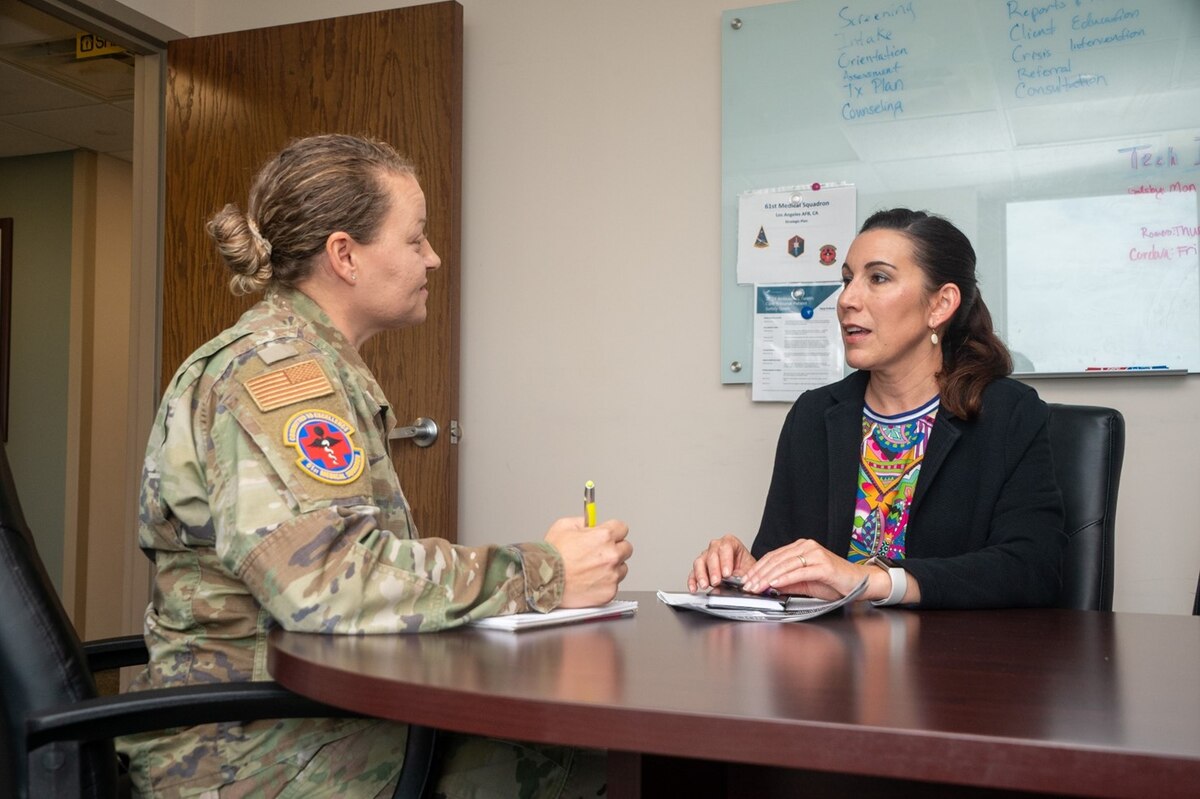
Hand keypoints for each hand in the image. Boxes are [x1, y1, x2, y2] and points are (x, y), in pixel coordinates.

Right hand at [546, 516, 631, 607]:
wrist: (544, 581)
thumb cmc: (551, 557)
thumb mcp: (563, 526)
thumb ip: (582, 521)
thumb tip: (590, 522)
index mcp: (604, 536)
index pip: (622, 528)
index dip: (613, 531)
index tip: (609, 535)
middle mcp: (611, 555)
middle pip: (626, 548)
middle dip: (615, 548)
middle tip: (600, 553)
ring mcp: (612, 574)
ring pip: (622, 568)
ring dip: (612, 567)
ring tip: (592, 569)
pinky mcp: (610, 591)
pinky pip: (614, 585)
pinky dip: (605, 583)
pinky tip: (590, 581)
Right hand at [687, 534, 756, 591]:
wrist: (743, 571)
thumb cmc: (746, 567)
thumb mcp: (749, 570)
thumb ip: (742, 575)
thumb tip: (736, 583)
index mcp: (730, 542)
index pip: (725, 547)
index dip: (725, 560)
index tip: (727, 573)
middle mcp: (716, 547)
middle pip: (711, 554)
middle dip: (713, 570)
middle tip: (716, 581)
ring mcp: (706, 556)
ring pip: (699, 562)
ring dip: (701, 574)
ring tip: (705, 585)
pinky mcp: (700, 568)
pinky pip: (693, 573)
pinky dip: (692, 581)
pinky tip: (694, 588)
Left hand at [742, 539, 873, 600]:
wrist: (859, 582)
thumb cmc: (834, 581)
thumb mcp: (805, 582)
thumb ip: (788, 582)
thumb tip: (768, 586)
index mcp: (801, 548)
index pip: (773, 556)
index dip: (758, 568)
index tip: (746, 579)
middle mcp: (807, 547)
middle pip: (776, 559)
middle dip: (759, 574)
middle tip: (747, 585)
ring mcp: (816, 554)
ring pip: (785, 565)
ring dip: (768, 577)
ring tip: (757, 586)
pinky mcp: (823, 565)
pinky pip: (800, 571)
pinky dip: (785, 578)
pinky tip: (774, 583)